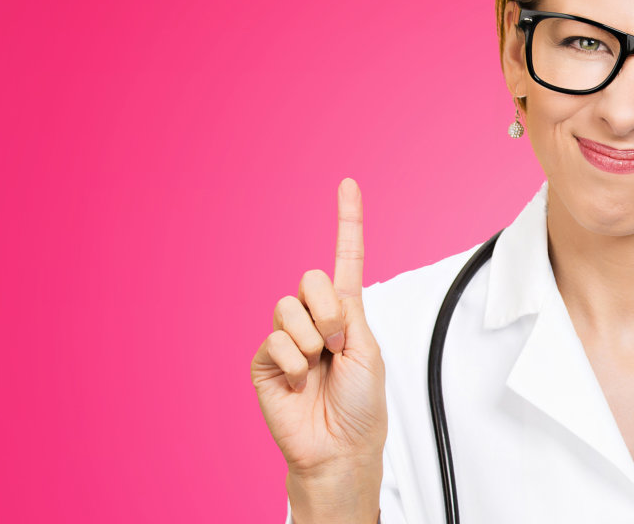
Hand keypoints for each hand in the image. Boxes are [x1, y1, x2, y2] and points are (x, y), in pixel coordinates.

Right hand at [250, 179, 385, 522]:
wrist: (339, 447)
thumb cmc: (361, 406)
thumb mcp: (369, 351)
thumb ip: (346, 314)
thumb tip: (320, 299)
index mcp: (346, 313)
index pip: (345, 259)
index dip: (347, 221)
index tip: (348, 184)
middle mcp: (314, 320)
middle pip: (310, 279)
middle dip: (328, 310)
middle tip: (338, 344)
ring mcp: (287, 339)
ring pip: (288, 307)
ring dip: (310, 337)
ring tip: (319, 366)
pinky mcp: (264, 360)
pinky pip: (273, 339)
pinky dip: (291, 361)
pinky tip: (298, 380)